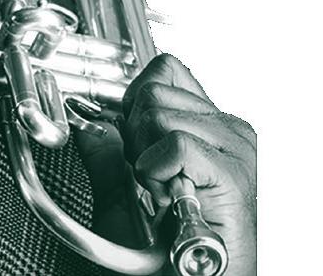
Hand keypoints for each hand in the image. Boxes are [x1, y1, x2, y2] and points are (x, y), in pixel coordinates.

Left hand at [122, 54, 256, 275]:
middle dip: (135, 135)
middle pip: (153, 89)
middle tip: (151, 177)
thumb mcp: (122, 194)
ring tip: (163, 190)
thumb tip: (88, 120)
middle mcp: (226, 128)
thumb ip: (104, 153)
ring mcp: (234, 147)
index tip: (133, 141)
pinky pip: (175, 142)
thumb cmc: (163, 255)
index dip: (134, 98)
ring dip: (144, 157)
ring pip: (158, 112)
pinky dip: (157, 170)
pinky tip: (168, 197)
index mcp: (206, 123)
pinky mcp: (233, 172)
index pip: (165, 68)